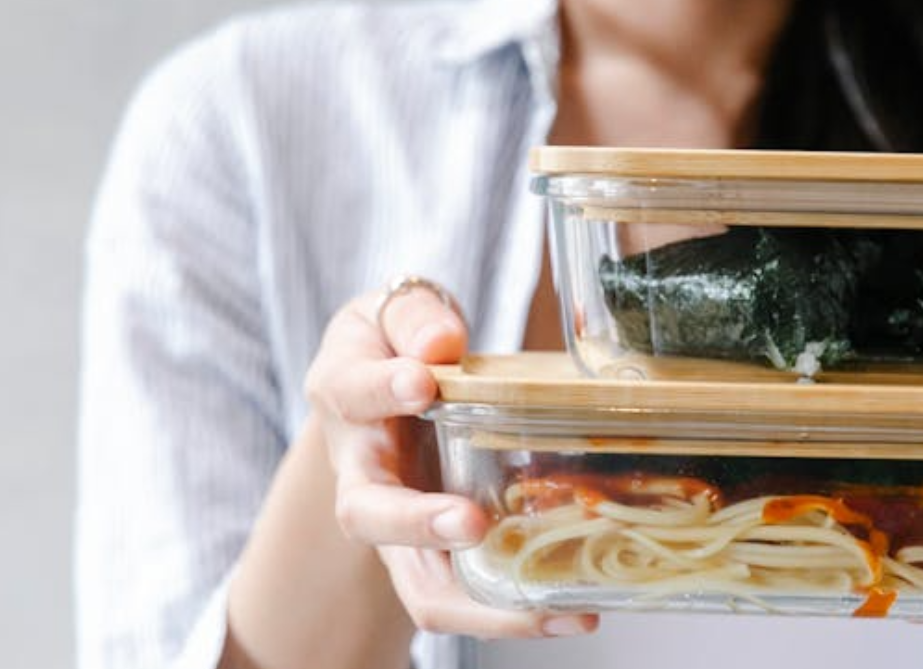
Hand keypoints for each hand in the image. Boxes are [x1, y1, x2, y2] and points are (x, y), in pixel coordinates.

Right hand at [303, 281, 597, 639]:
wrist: (384, 386)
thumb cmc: (395, 342)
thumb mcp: (395, 308)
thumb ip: (415, 315)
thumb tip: (441, 343)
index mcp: (345, 396)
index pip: (350, 393)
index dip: (381, 390)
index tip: (422, 382)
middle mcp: (363, 472)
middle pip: (366, 514)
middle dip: (417, 524)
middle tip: (470, 521)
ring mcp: (400, 525)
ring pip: (418, 584)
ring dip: (479, 605)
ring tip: (547, 607)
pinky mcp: (440, 554)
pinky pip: (468, 597)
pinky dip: (516, 613)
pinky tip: (577, 612)